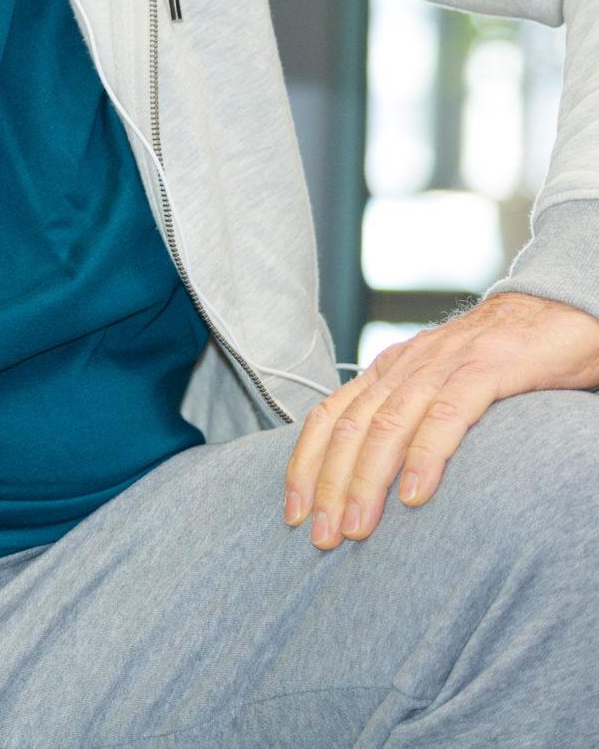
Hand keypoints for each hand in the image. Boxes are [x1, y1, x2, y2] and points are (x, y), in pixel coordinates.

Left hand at [283, 291, 598, 549]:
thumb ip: (408, 422)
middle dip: (328, 487)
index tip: (291, 513)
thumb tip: (378, 480)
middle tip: (322, 536)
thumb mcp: (438, 388)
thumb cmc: (496, 362)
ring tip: (357, 527)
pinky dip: (425, 455)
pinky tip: (414, 495)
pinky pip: (448, 415)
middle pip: (349, 430)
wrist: (555, 310)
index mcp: (387, 373)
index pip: (328, 419)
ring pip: (388, 425)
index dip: (304, 466)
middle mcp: (404, 367)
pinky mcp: (486, 369)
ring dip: (367, 481)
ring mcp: (442, 366)